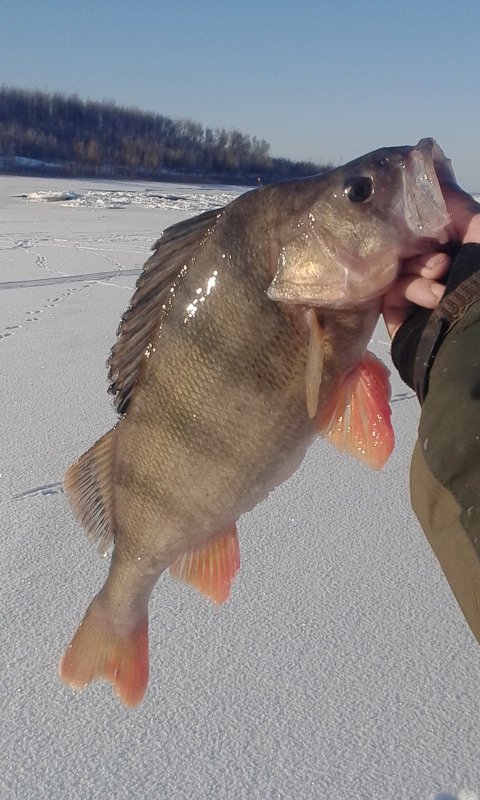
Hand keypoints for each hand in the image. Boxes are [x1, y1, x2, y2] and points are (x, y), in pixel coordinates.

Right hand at [382, 183, 479, 338]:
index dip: (415, 216)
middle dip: (422, 248)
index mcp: (452, 247)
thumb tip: (425, 164)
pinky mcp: (396, 313)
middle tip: (442, 258)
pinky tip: (432, 297)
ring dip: (420, 270)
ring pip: (398, 266)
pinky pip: (391, 289)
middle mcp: (431, 269)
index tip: (411, 211)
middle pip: (405, 244)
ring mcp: (413, 292)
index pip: (420, 225)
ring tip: (441, 280)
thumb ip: (450, 198)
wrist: (472, 327)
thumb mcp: (476, 226)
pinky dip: (411, 289)